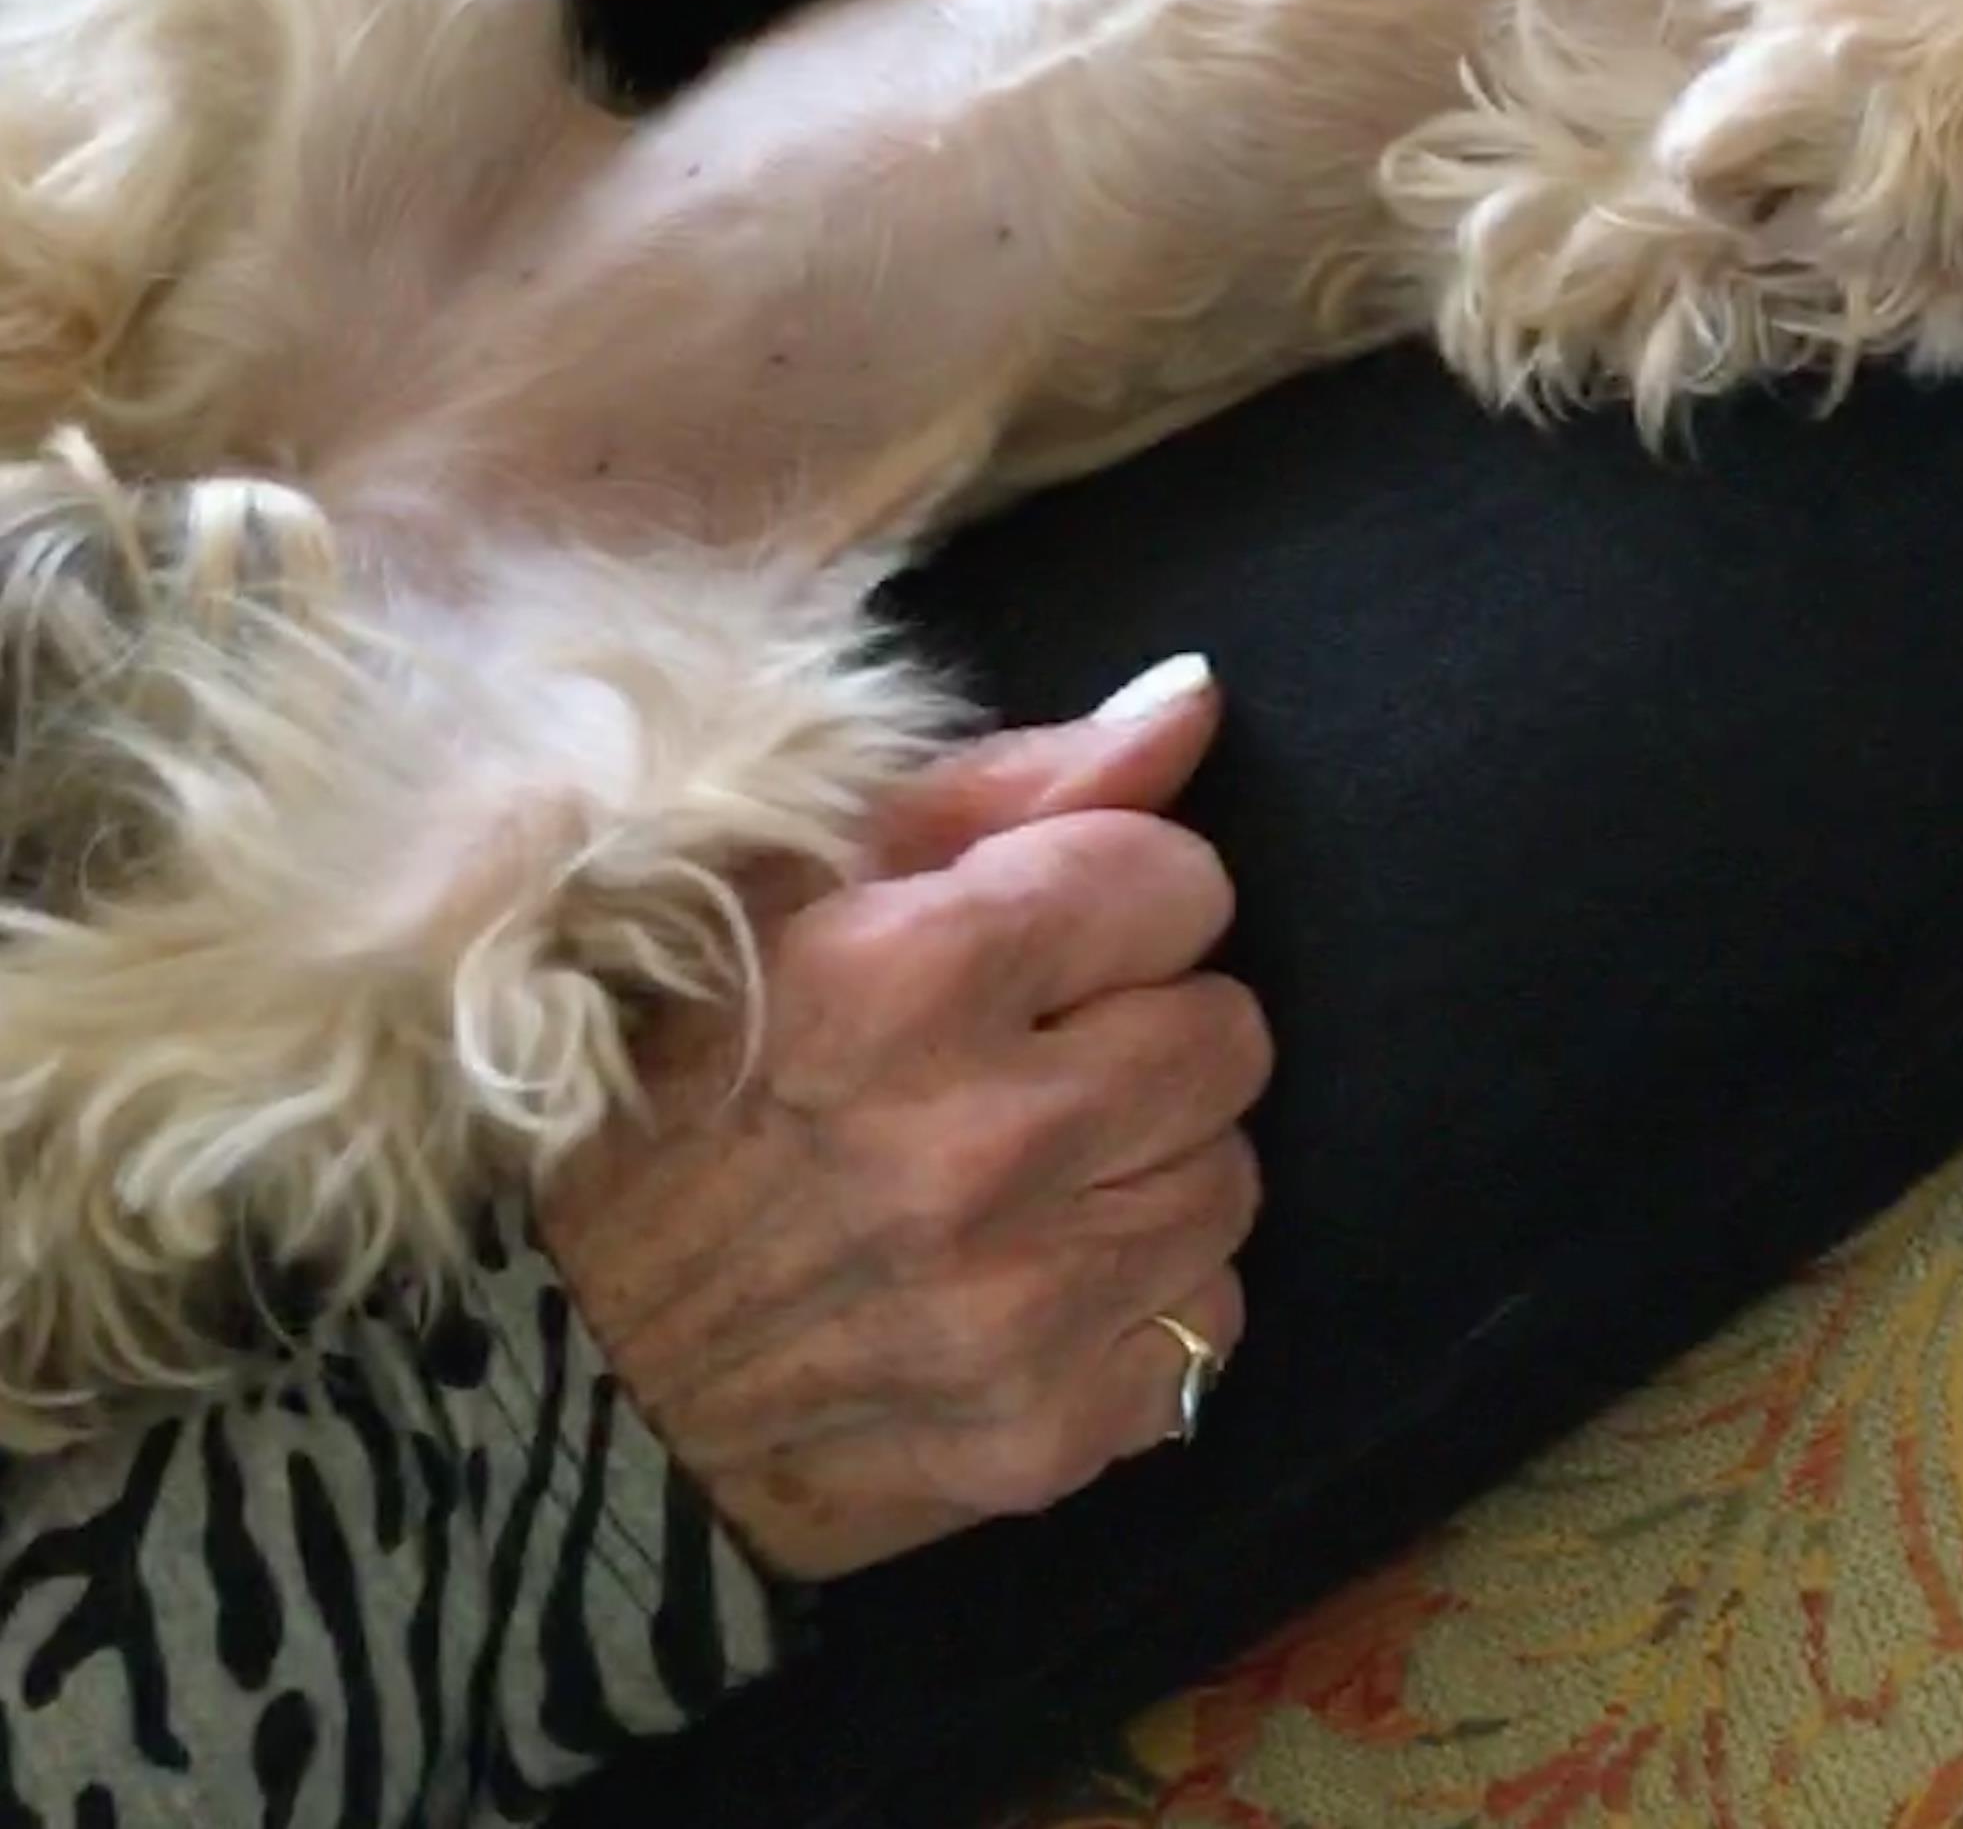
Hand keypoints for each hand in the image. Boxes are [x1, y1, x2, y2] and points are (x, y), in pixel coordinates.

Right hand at [539, 658, 1266, 1582]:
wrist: (562, 1389)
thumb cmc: (687, 1089)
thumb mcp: (797, 888)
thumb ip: (1013, 785)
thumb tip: (1194, 698)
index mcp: (907, 975)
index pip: (1177, 885)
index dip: (1121, 899)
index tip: (1054, 938)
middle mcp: (979, 1142)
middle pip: (1229, 1035)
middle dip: (1151, 1027)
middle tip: (1047, 1056)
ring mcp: (1017, 1308)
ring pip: (1231, 1180)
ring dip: (1153, 1164)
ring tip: (1034, 1167)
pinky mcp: (1044, 1434)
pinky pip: (1206, 1325)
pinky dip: (1143, 1300)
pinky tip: (1037, 1278)